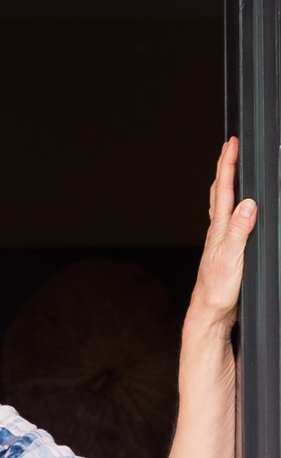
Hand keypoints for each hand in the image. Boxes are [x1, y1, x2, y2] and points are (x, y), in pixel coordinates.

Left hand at [191, 136, 254, 334]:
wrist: (210, 314)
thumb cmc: (218, 290)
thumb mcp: (232, 258)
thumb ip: (239, 231)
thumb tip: (248, 204)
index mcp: (218, 229)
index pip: (224, 190)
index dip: (227, 165)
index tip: (231, 143)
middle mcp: (217, 231)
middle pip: (220, 193)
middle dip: (225, 168)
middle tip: (230, 147)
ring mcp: (220, 240)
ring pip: (222, 205)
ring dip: (226, 184)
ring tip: (230, 168)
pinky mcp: (226, 250)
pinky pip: (228, 220)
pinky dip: (231, 206)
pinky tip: (233, 210)